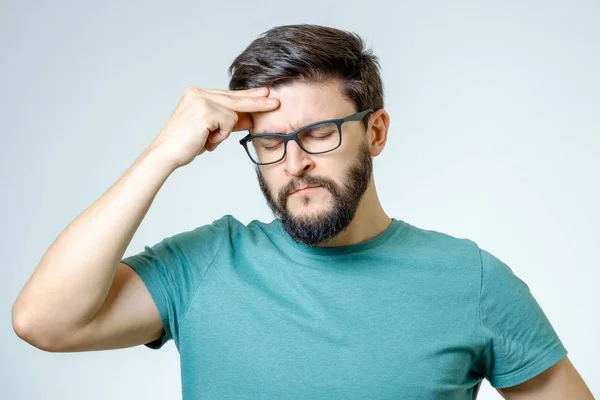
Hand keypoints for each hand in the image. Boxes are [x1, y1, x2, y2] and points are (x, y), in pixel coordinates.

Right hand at [147, 86, 279, 168]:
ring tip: (205, 139)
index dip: (247, 96)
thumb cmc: (185, 144)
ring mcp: (201, 100)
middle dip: (257, 102)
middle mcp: (198, 93)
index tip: (264, 94)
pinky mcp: (205, 111)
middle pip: (235, 98)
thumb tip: (251, 118)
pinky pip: (228, 123)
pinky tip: (204, 140)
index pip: (228, 94)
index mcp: (196, 93)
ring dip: (223, 133)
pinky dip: (219, 136)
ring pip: (233, 115)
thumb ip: (228, 121)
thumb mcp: (210, 129)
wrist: (166, 154)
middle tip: (276, 102)